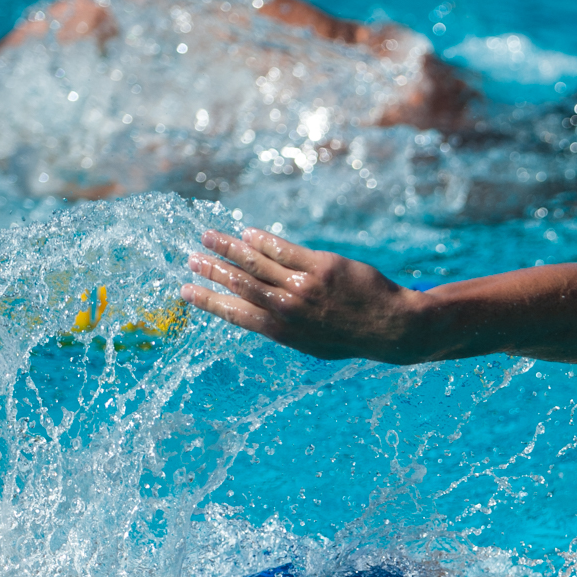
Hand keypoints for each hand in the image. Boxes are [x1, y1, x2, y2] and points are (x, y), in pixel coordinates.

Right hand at [182, 228, 430, 361]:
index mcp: (282, 332)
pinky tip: (248, 233)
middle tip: (191, 258)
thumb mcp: (311, 343)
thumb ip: (283, 328)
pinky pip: (284, 249)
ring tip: (208, 237)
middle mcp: (287, 309)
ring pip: (256, 262)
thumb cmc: (350, 336)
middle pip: (239, 284)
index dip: (208, 300)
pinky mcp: (321, 266)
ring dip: (228, 248)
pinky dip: (262, 240)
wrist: (391, 327)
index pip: (234, 313)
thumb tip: (256, 316)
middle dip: (212, 270)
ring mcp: (303, 286)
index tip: (185, 290)